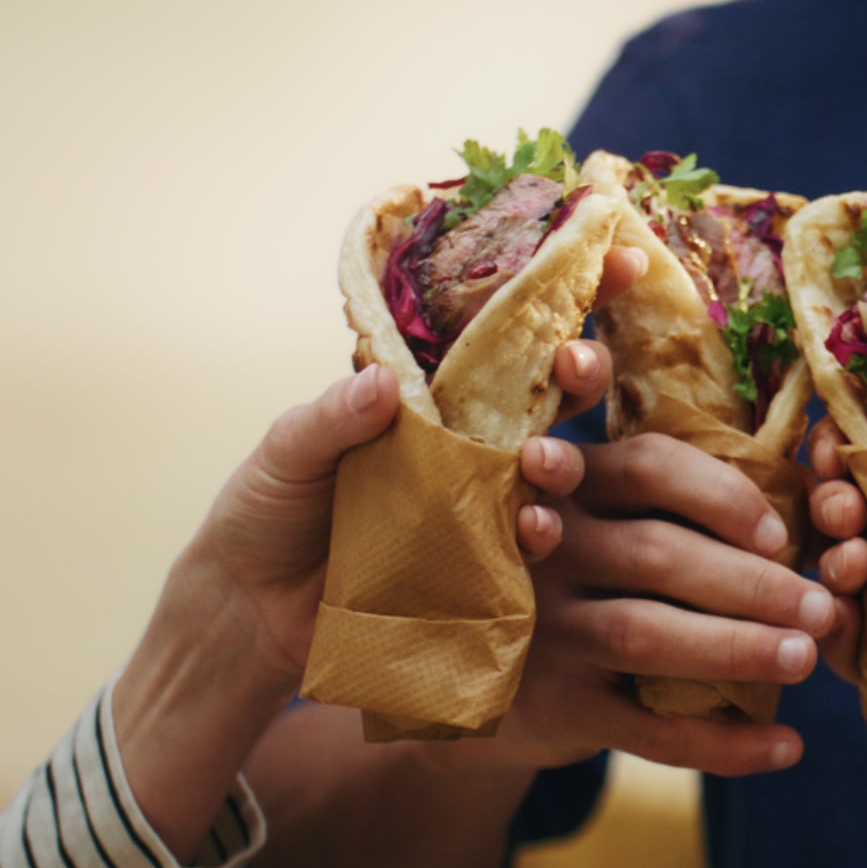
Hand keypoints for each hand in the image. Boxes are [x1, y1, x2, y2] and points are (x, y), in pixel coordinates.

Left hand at [168, 247, 647, 700]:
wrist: (251, 608)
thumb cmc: (266, 509)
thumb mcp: (288, 448)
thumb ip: (333, 416)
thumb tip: (384, 384)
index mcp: (424, 390)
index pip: (498, 329)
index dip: (558, 291)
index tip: (614, 259)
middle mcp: (463, 437)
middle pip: (547, 388)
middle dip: (582, 364)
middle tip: (576, 359)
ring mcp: (476, 497)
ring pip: (552, 461)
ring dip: (564, 454)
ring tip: (542, 459)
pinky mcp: (479, 558)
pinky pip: (528, 539)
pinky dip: (539, 530)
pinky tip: (530, 528)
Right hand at [480, 433, 836, 776]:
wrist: (503, 678)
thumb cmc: (599, 584)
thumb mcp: (621, 527)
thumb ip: (694, 510)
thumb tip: (820, 510)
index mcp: (580, 487)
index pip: (647, 465)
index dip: (721, 496)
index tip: (779, 536)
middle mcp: (550, 548)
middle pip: (655, 553)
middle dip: (751, 583)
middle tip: (821, 607)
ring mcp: (545, 628)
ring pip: (643, 633)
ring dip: (737, 648)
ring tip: (805, 658)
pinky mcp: (554, 704)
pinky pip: (645, 729)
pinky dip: (723, 743)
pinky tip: (785, 746)